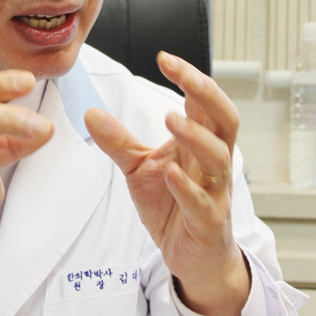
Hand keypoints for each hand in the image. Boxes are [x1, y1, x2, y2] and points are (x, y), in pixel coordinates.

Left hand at [84, 52, 249, 315]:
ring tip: (171, 118)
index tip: (164, 57)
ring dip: (196, 136)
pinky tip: (171, 173)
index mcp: (200, 144)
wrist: (192, 258)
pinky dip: (188, 187)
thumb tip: (89, 112)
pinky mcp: (208, 224)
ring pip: (219, 158)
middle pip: (226, 120)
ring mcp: (215, 193)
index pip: (204, 102)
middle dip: (207, 94)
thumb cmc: (173, 207)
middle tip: (182, 75)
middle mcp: (214, 164)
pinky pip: (203, 203)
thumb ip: (118, 141)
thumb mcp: (138, 169)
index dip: (190, 77)